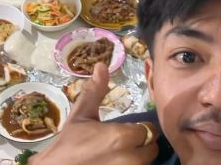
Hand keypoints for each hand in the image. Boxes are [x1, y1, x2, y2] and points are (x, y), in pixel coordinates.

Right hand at [33, 63, 157, 164]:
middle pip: (152, 149)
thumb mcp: (81, 114)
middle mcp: (129, 158)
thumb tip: (101, 65)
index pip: (148, 130)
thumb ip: (95, 91)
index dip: (140, 129)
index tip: (130, 129)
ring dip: (138, 158)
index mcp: (121, 136)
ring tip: (122, 154)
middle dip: (142, 144)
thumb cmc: (69, 142)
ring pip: (146, 163)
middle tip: (127, 143)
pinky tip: (118, 163)